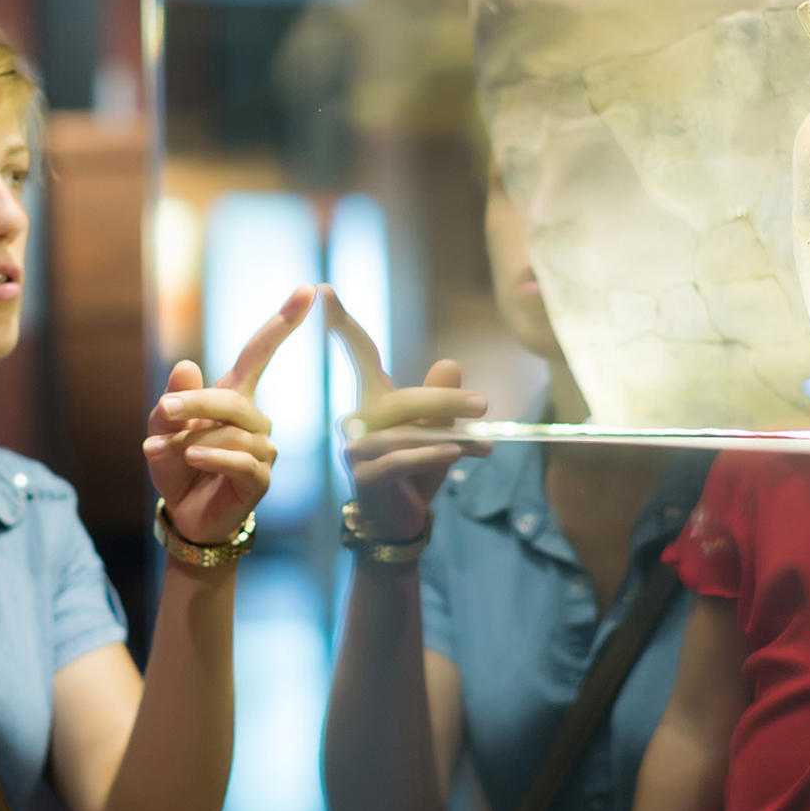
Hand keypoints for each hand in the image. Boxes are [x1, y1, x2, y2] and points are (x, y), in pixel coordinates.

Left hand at [144, 284, 314, 543]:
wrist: (184, 515)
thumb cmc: (177, 466)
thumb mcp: (162, 429)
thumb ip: (173, 398)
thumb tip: (185, 365)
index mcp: (234, 397)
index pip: (260, 352)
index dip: (283, 321)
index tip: (309, 289)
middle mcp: (255, 419)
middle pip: (234, 398)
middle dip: (198, 402)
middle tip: (166, 409)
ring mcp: (263, 449)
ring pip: (232, 433)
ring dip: (191, 440)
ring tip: (160, 451)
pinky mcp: (261, 479)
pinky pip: (243, 461)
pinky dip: (215, 457)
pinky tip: (194, 458)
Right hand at [323, 285, 488, 539]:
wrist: (401, 521)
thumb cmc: (417, 471)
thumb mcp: (438, 430)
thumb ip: (442, 399)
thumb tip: (450, 363)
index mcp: (372, 401)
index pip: (360, 355)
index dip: (341, 323)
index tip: (325, 288)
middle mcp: (356, 419)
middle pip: (402, 397)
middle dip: (446, 400)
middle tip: (485, 404)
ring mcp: (355, 448)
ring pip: (406, 430)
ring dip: (450, 436)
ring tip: (484, 444)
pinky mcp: (364, 476)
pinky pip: (402, 458)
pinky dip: (433, 455)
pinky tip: (457, 455)